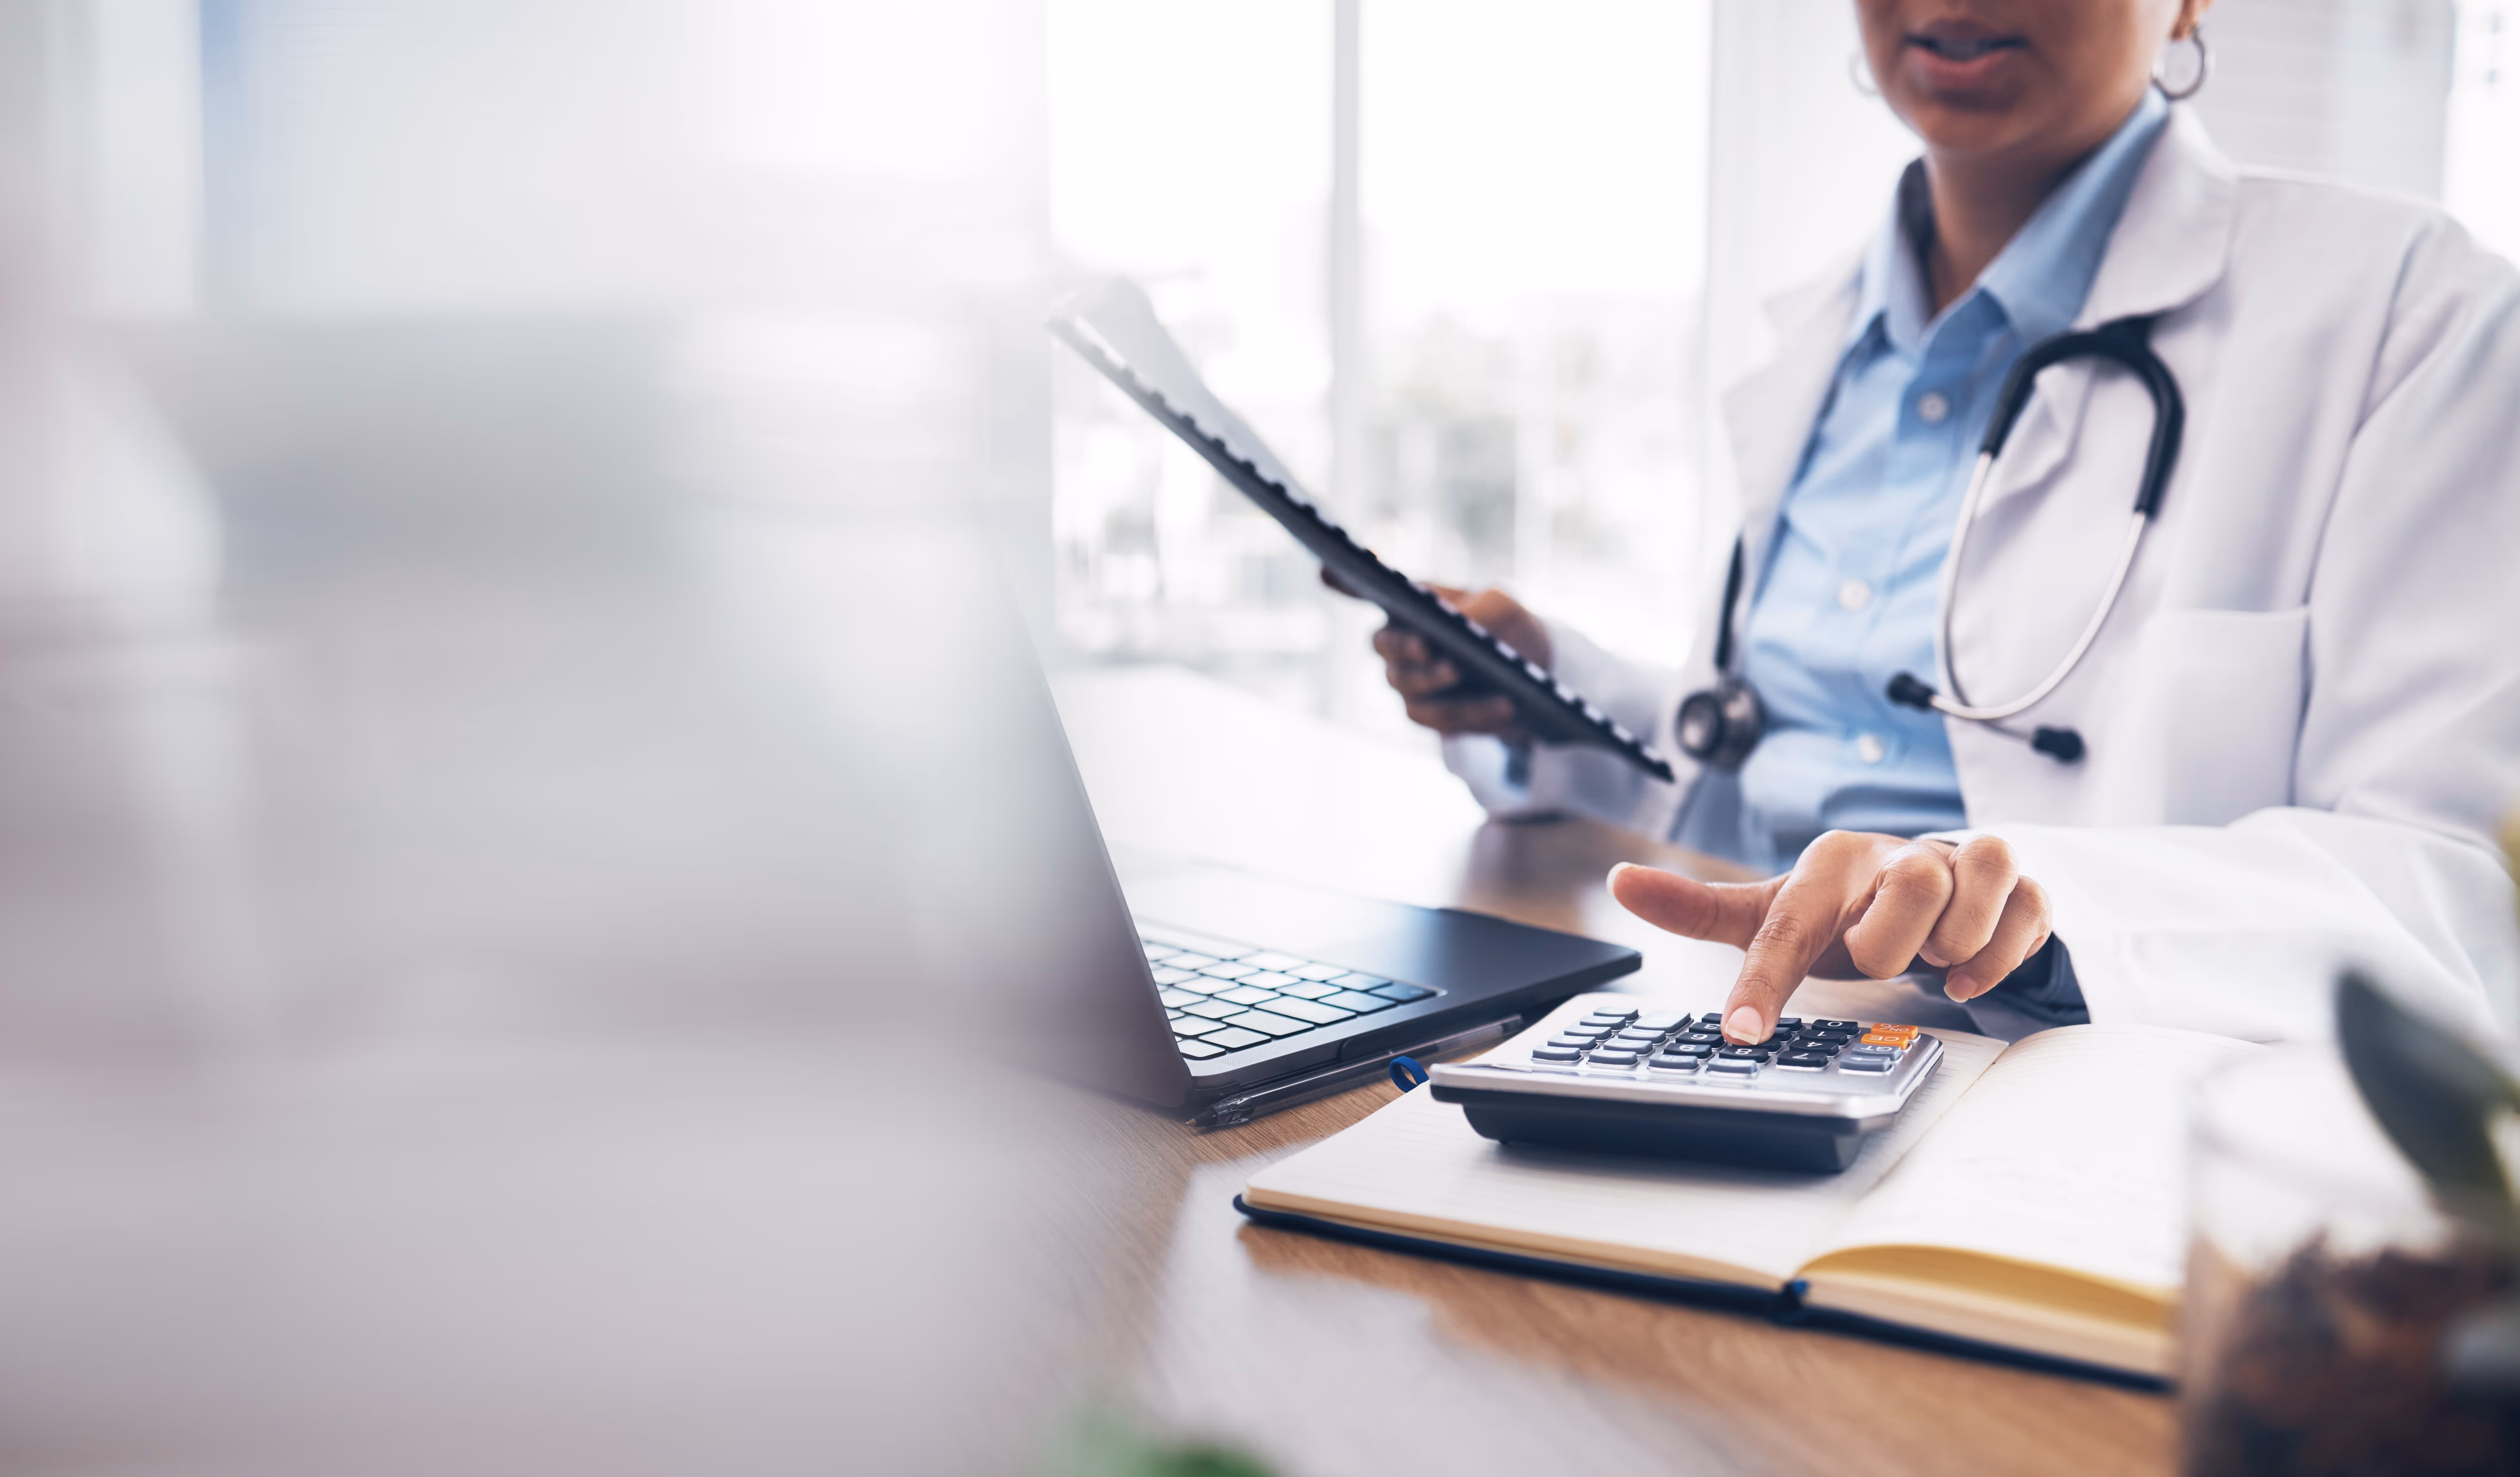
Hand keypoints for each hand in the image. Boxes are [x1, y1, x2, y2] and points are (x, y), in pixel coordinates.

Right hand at [1325, 570, 1549, 737]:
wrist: (1531, 672)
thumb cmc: (1507, 625)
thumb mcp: (1503, 606)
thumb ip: (1480, 609)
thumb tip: (1458, 624)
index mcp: (1409, 604)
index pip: (1367, 591)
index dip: (1345, 583)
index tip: (1327, 567)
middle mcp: (1397, 643)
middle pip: (1382, 644)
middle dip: (1403, 646)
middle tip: (1428, 645)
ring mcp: (1407, 682)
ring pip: (1408, 686)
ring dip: (1440, 682)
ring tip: (1476, 678)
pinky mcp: (1427, 715)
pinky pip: (1440, 718)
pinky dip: (1474, 713)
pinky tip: (1506, 706)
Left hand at [1607, 832, 2051, 1043]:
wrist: (1913, 887)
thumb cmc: (1838, 908)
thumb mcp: (1767, 912)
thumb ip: (1695, 906)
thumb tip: (1620, 878)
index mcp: (1827, 864)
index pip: (1786, 926)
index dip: (1761, 984)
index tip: (1739, 1034)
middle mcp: (1896, 853)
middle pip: (1913, 886)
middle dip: (1897, 943)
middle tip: (1884, 958)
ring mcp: (1962, 864)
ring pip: (1979, 881)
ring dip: (1957, 939)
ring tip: (1931, 958)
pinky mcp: (2015, 886)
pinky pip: (2028, 910)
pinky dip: (2002, 951)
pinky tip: (1969, 969)